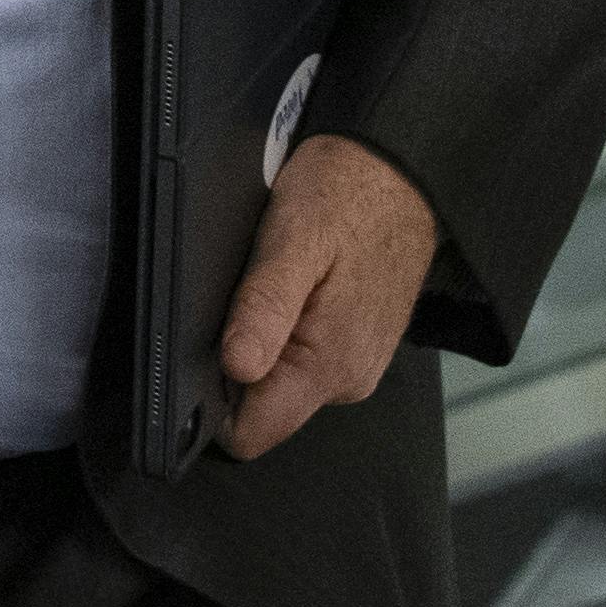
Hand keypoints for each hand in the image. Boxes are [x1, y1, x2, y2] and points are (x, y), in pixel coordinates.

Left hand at [214, 134, 440, 459]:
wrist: (403, 173)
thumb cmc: (350, 195)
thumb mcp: (293, 238)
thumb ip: (264, 308)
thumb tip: (235, 367)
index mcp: (329, 364)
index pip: (253, 433)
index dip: (212, 404)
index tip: (202, 353)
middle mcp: (347, 379)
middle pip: (261, 409)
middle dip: (233, 366)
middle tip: (241, 299)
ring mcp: (355, 365)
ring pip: (278, 384)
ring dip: (260, 344)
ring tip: (271, 285)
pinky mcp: (355, 347)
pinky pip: (301, 360)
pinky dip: (284, 332)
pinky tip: (291, 288)